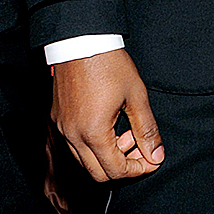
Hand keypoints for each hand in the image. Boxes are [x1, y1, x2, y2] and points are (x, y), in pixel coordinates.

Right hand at [52, 49, 164, 182]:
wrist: (80, 40)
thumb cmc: (108, 63)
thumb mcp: (136, 97)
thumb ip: (147, 130)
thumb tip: (156, 155)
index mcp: (93, 132)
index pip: (116, 171)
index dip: (138, 169)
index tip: (151, 159)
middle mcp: (72, 135)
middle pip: (98, 173)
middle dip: (123, 166)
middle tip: (140, 148)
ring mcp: (62, 127)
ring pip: (84, 160)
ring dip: (108, 155)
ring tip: (126, 132)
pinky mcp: (58, 119)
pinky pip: (75, 145)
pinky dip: (93, 145)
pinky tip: (109, 126)